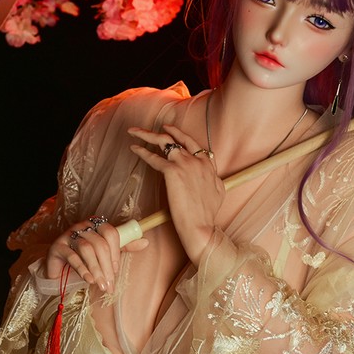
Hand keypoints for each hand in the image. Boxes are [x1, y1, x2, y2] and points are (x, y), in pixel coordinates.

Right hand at [45, 217, 147, 290]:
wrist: (58, 267)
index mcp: (96, 225)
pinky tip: (88, 279)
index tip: (116, 271)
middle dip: (106, 267)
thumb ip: (123, 247)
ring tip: (100, 285)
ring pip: (87, 249)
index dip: (116, 252)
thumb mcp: (105, 253)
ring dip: (96, 269)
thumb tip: (145, 242)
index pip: (111, 232)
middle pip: (100, 243)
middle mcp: (82, 227)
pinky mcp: (57, 247)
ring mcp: (68, 235)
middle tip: (109, 285)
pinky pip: (72, 256)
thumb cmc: (84, 259)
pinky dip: (82, 269)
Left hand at [128, 123, 224, 264]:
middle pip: (180, 138)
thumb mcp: (219, 193)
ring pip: (164, 141)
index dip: (182, 136)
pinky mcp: (172, 172)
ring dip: (148, 135)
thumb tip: (211, 177)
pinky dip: (142, 151)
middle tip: (157, 126)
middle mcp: (197, 161)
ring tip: (135, 132)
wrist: (200, 226)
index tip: (172, 132)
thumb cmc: (207, 215)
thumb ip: (214, 180)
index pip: (194, 144)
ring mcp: (185, 164)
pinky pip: (153, 158)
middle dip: (167, 129)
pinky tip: (134, 148)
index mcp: (208, 166)